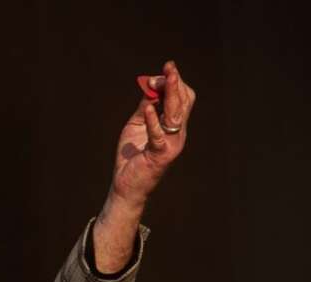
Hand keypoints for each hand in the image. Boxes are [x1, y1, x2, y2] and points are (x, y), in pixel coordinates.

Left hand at [109, 59, 195, 209]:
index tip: (163, 70)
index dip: (173, 83)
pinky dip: (153, 121)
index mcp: (174, 125)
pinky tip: (149, 108)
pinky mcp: (160, 154)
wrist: (126, 185)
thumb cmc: (132, 156)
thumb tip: (150, 84)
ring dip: (171, 94)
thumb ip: (145, 106)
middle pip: (184, 102)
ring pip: (176, 114)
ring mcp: (172, 144)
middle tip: (168, 67)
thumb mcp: (137, 125)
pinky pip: (158, 135)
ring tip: (166, 78)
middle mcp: (177, 133)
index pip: (182, 98)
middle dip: (175, 83)